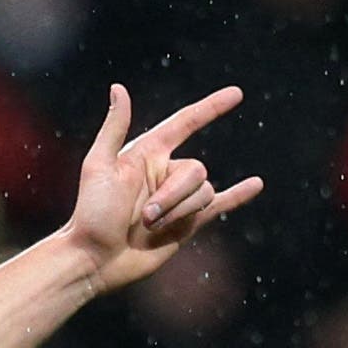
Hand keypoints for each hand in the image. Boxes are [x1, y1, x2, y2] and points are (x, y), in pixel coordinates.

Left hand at [66, 84, 262, 292]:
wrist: (95, 258)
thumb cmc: (91, 213)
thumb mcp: (98, 165)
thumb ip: (114, 127)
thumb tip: (119, 88)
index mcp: (146, 154)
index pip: (185, 123)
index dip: (211, 108)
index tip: (236, 94)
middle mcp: (164, 173)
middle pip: (197, 171)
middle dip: (173, 196)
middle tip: (143, 217)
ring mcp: (177, 199)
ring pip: (205, 193)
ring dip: (179, 212)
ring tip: (149, 227)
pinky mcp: (187, 223)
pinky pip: (221, 205)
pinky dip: (239, 195)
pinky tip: (256, 185)